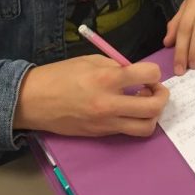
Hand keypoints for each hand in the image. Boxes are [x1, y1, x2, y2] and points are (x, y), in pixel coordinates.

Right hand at [13, 56, 168, 137]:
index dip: (154, 72)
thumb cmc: (58, 76)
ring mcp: (106, 122)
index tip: (148, 72)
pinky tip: (126, 109)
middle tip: (154, 89)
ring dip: (152, 114)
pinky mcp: (101, 134)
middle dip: (162, 96)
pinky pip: (128, 131)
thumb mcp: (89, 61)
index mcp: (106, 78)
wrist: (32, 101)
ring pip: (146, 127)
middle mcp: (110, 103)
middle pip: (154, 107)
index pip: (149, 75)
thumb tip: (136, 74)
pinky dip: (135, 121)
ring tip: (142, 102)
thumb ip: (115, 66)